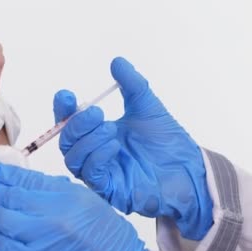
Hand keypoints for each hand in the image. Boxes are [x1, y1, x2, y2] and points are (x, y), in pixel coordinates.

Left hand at [0, 164, 147, 250]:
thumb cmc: (107, 239)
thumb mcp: (87, 201)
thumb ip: (55, 189)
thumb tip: (27, 182)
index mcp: (66, 198)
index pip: (24, 179)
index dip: (5, 173)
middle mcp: (50, 218)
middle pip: (6, 198)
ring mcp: (38, 243)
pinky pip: (2, 246)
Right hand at [53, 57, 212, 239]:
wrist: (188, 167)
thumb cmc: (167, 141)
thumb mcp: (147, 106)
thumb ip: (132, 84)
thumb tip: (117, 62)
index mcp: (98, 132)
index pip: (70, 121)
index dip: (64, 109)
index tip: (67, 95)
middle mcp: (95, 153)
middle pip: (66, 140)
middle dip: (77, 124)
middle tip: (97, 113)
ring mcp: (101, 172)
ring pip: (73, 159)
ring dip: (88, 140)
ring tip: (111, 129)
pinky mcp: (109, 189)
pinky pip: (90, 174)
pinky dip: (97, 157)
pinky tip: (113, 146)